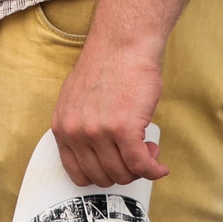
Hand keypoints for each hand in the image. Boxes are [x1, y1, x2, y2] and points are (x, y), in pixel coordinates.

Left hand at [50, 32, 166, 185]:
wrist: (122, 44)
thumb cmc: (106, 68)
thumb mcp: (77, 101)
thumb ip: (82, 128)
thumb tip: (100, 157)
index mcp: (62, 126)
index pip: (77, 172)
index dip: (101, 175)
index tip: (116, 167)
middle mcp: (76, 132)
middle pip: (102, 176)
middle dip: (124, 172)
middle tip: (137, 155)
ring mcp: (98, 132)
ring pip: (123, 173)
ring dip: (141, 168)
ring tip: (148, 149)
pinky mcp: (124, 129)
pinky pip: (141, 165)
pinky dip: (154, 170)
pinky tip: (160, 166)